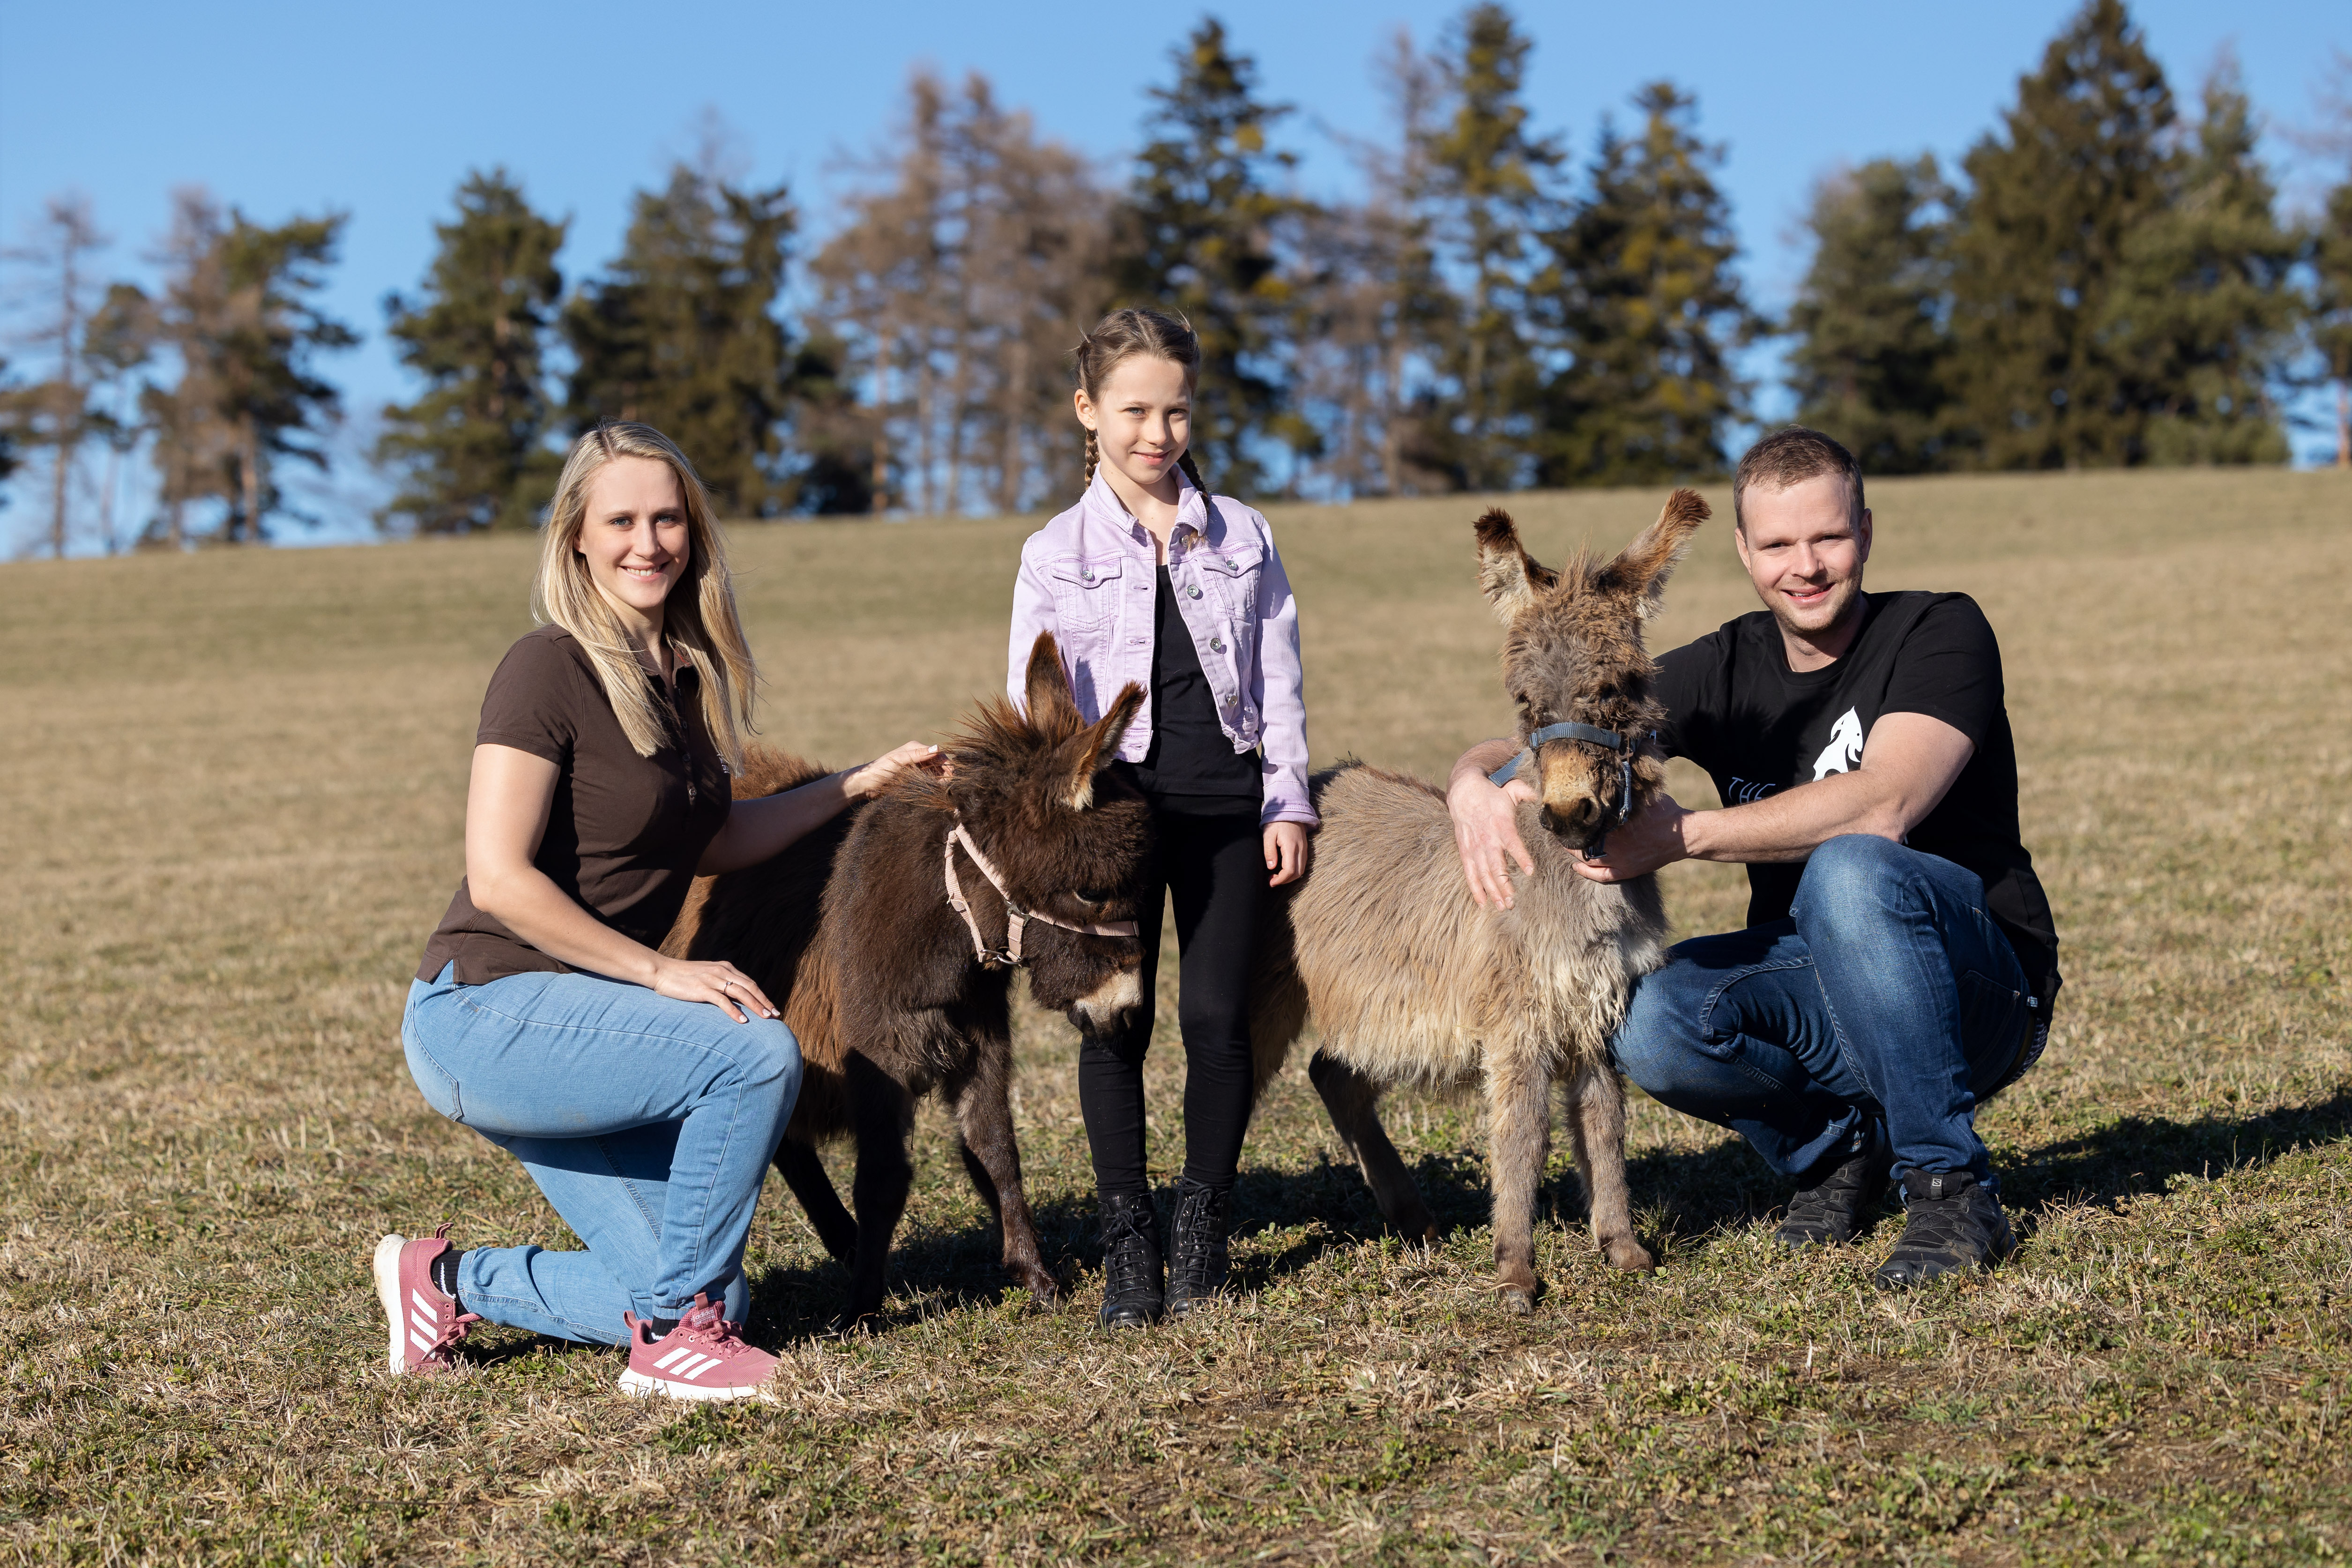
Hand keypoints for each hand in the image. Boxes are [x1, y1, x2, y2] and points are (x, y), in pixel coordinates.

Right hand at [652, 956, 778, 1022]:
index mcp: (725, 967)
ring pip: (740, 993)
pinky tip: (743, 1021)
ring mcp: (712, 979)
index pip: (750, 983)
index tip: (773, 1008)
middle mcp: (722, 971)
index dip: (763, 996)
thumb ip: (721, 983)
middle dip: (765, 1002)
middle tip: (776, 1015)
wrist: (661, 971)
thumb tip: (734, 998)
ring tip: (766, 1018)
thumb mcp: (706, 976)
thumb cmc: (682, 977)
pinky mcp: (702, 989)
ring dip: (755, 1006)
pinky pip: (722, 1001)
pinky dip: (734, 1011)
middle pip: (750, 987)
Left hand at [846, 742, 946, 799]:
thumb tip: (937, 748)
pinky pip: (929, 781)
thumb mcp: (900, 760)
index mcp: (916, 748)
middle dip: (946, 773)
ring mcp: (917, 769)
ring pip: (936, 774)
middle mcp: (919, 757)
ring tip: (943, 789)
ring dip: (942, 780)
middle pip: (940, 764)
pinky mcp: (915, 780)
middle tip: (949, 785)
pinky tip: (936, 791)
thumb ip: (918, 754)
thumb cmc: (881, 769)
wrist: (867, 784)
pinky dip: (934, 785)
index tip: (952, 775)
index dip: (947, 764)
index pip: (939, 754)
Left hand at [1264, 821, 1310, 885]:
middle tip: (1272, 881)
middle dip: (1285, 881)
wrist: (1289, 809)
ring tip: (1277, 876)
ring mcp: (1304, 849)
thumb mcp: (1268, 834)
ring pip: (1301, 870)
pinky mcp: (1304, 848)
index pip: (1289, 870)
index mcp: (1291, 846)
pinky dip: (1294, 871)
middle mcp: (1301, 849)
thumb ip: (1269, 851)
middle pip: (1297, 873)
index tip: (1271, 882)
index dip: (1280, 880)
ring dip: (1290, 877)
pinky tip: (1284, 869)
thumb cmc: (1277, 821)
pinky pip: (1302, 864)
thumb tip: (1271, 867)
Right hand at [1449, 769, 1536, 908]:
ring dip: (1492, 891)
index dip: (1521, 857)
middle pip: (1495, 866)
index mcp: (1502, 825)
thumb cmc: (1492, 793)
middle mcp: (1487, 839)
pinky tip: (1482, 903)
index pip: (1512, 843)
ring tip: (1502, 906)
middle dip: (1504, 885)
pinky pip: (1469, 873)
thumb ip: (1528, 793)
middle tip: (1512, 901)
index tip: (1530, 871)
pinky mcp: (1465, 852)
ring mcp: (1475, 847)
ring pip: (1483, 874)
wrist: (1463, 792)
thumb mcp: (1511, 789)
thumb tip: (1546, 795)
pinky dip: (1475, 889)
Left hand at [1571, 796, 1690, 882]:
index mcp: (1615, 823)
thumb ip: (1622, 792)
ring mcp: (1619, 859)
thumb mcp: (1641, 796)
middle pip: (1582, 840)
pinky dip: (1586, 871)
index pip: (1585, 820)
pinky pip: (1601, 875)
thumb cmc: (1663, 812)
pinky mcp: (1626, 870)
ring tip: (1565, 843)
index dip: (1570, 817)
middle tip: (1559, 827)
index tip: (1560, 811)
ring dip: (1573, 851)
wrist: (1683, 834)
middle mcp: (1614, 843)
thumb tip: (1604, 779)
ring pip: (1586, 858)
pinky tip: (1575, 866)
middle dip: (1569, 833)